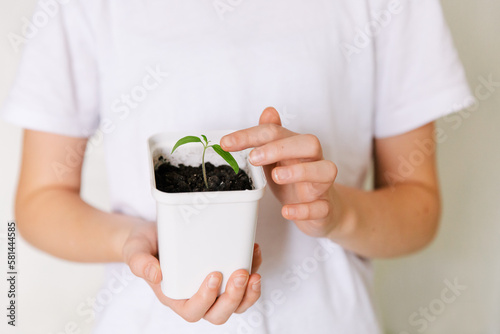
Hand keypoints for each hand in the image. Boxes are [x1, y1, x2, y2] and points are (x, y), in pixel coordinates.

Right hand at [122, 221, 262, 324]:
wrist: (155, 235)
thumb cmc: (145, 247)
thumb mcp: (135, 251)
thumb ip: (139, 263)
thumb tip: (155, 274)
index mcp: (175, 297)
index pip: (193, 311)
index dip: (206, 299)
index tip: (213, 276)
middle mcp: (196, 297)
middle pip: (219, 313)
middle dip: (233, 298)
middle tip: (240, 274)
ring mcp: (213, 288)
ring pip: (236, 304)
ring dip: (248, 292)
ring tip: (253, 273)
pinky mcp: (225, 274)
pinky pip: (244, 282)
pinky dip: (253, 269)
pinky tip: (254, 252)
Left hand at [221, 107, 341, 237]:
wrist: (322, 211)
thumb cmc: (296, 181)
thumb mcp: (279, 159)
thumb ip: (271, 137)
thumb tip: (268, 111)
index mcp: (298, 148)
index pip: (277, 132)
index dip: (250, 135)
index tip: (226, 144)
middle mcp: (314, 162)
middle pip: (310, 144)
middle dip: (281, 148)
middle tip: (253, 158)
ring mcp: (322, 186)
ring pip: (325, 171)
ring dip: (300, 172)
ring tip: (276, 177)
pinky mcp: (325, 208)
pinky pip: (321, 207)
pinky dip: (304, 209)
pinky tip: (286, 210)